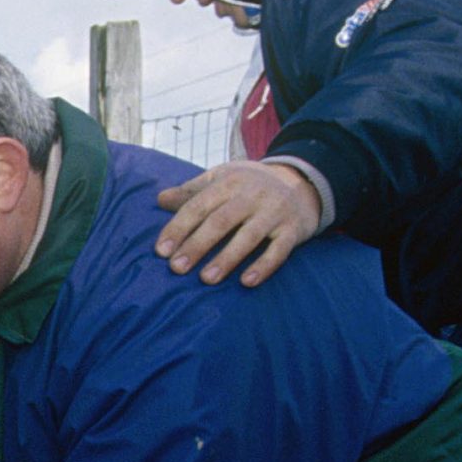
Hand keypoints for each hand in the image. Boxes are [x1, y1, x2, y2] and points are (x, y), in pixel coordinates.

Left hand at [153, 160, 322, 287]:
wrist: (302, 182)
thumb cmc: (250, 186)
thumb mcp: (222, 179)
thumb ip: (191, 192)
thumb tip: (160, 199)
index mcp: (229, 182)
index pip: (199, 206)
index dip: (179, 228)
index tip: (162, 251)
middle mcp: (252, 195)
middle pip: (221, 221)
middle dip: (197, 245)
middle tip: (177, 268)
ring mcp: (274, 212)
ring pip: (249, 236)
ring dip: (227, 258)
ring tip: (206, 279)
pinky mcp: (293, 229)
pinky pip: (279, 250)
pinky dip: (264, 266)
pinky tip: (246, 282)